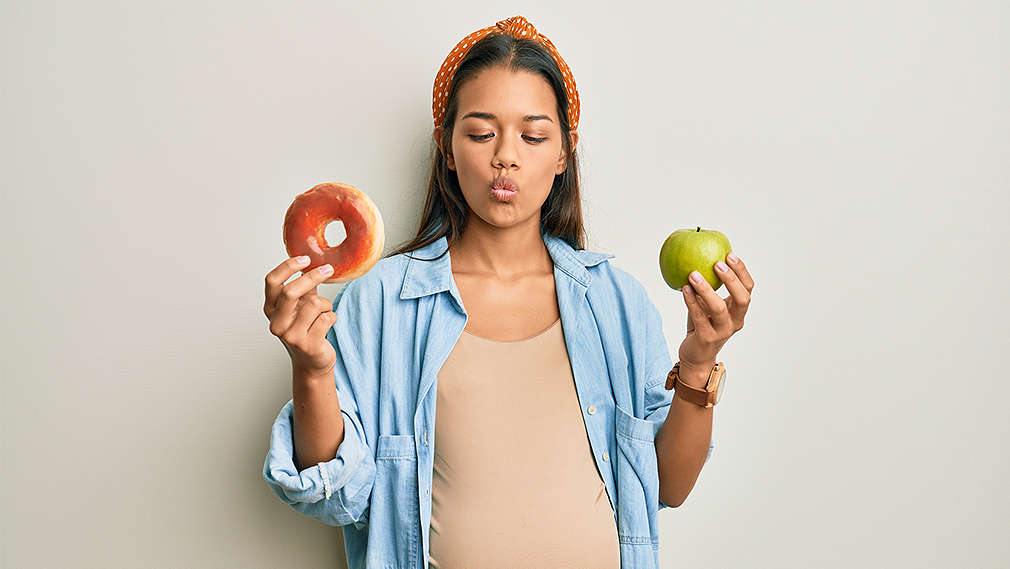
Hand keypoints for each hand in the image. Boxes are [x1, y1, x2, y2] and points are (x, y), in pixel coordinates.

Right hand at [264, 257, 338, 376]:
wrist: (312, 361)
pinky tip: (327, 325)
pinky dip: (332, 316)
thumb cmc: (306, 328)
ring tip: (324, 313)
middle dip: (312, 278)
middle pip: (291, 291)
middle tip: (328, 269)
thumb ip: (302, 286)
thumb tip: (312, 261)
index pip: (272, 282)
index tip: (305, 259)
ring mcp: (290, 336)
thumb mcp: (301, 305)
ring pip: (315, 304)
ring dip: (326, 305)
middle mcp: (277, 322)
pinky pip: (327, 318)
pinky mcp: (308, 345)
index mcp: (271, 309)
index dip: (288, 267)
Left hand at [678, 253, 753, 376]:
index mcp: (738, 310)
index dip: (741, 271)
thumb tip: (698, 257)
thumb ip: (708, 287)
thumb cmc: (702, 324)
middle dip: (732, 279)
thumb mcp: (707, 304)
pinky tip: (684, 288)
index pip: (748, 289)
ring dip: (706, 289)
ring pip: (719, 308)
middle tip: (717, 263)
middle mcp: (735, 321)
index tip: (730, 254)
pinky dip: (691, 301)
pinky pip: (699, 316)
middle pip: (742, 298)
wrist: (695, 355)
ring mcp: (722, 331)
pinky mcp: (707, 338)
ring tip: (693, 274)